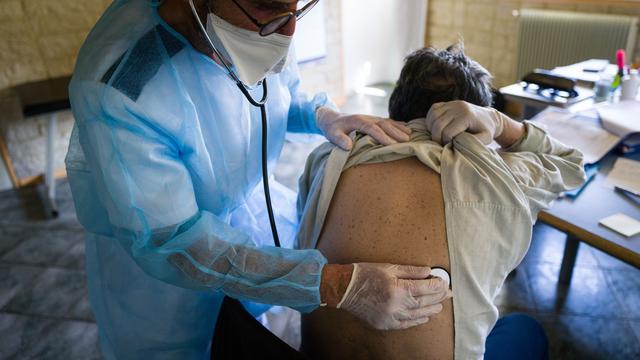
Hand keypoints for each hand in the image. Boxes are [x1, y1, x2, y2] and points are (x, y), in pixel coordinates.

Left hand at [316, 106, 410, 150]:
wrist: (333, 118)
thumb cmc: (333, 129)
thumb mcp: (332, 134)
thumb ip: (339, 140)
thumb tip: (348, 146)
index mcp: (358, 121)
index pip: (372, 128)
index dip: (382, 136)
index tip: (391, 145)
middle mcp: (368, 118)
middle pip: (384, 124)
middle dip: (395, 132)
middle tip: (406, 142)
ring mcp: (372, 118)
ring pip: (389, 122)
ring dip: (399, 128)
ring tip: (410, 136)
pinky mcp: (375, 120)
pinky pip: (389, 121)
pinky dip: (399, 125)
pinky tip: (408, 129)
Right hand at [329, 263, 450, 329]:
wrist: (344, 289)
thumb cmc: (364, 274)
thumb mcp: (389, 267)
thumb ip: (410, 271)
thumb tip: (428, 271)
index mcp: (398, 289)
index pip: (425, 288)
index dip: (437, 285)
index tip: (444, 282)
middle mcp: (396, 305)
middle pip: (424, 302)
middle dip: (438, 297)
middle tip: (447, 293)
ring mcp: (390, 317)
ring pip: (417, 315)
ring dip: (430, 310)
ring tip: (439, 305)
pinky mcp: (385, 323)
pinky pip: (405, 324)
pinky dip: (416, 320)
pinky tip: (424, 317)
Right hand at [425, 100, 506, 144]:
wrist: (489, 117)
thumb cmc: (486, 130)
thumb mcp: (486, 139)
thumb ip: (473, 142)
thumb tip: (457, 144)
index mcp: (467, 116)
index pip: (447, 132)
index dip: (445, 142)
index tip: (449, 146)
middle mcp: (458, 107)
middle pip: (438, 124)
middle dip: (436, 137)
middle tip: (440, 143)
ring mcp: (453, 103)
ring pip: (433, 116)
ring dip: (431, 128)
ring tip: (437, 135)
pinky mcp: (448, 102)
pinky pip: (433, 109)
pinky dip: (430, 119)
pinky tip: (435, 126)